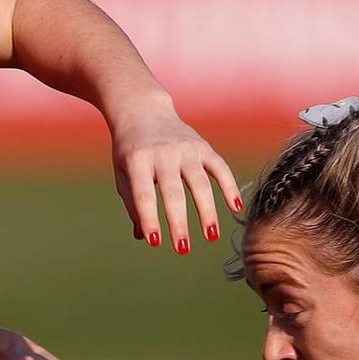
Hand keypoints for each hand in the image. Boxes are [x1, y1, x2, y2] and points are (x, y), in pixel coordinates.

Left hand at [109, 101, 241, 253]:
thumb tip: (144, 237)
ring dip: (207, 211)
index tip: (154, 242)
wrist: (142, 111)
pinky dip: (229, 187)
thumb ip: (133, 203)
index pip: (143, 194)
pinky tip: (235, 208)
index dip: (149, 218)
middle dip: (178, 222)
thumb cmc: (130, 151)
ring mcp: (185, 148)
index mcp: (137, 160)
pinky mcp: (203, 146)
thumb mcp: (123, 174)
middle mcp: (163, 153)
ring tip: (210, 236)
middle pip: (173, 192)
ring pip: (200, 183)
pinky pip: (220, 168)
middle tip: (182, 249)